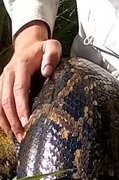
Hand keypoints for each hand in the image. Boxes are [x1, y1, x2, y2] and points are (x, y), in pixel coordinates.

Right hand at [0, 21, 61, 140]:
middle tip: (22, 135)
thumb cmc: (43, 48)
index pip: (19, 90)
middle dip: (13, 119)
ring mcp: (2, 79)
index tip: (27, 121)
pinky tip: (7, 129)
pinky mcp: (1, 84)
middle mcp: (8, 74)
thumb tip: (47, 72)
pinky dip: (0, 116)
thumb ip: (52, 56)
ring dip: (5, 121)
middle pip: (6, 100)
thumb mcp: (52, 46)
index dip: (22, 107)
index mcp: (20, 67)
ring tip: (15, 136)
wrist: (28, 43)